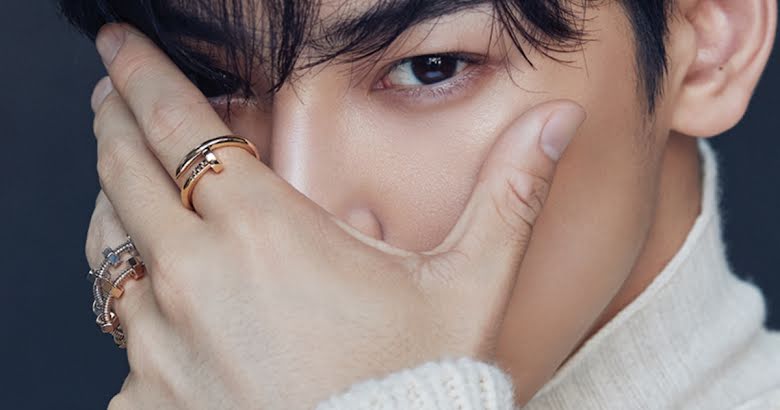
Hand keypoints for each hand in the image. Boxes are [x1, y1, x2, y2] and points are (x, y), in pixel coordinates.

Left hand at [85, 23, 584, 409]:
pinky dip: (137, 310)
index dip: (140, 74)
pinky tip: (161, 310)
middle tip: (112, 96)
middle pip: (123, 171)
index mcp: (267, 233)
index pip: (180, 125)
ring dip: (116, 209)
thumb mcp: (468, 288)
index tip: (120, 47)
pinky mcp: (149, 399)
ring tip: (126, 188)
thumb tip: (555, 124)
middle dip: (114, 122)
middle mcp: (198, 278)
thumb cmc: (416, 386)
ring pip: (109, 250)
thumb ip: (507, 196)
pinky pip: (120, 340)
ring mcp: (162, 343)